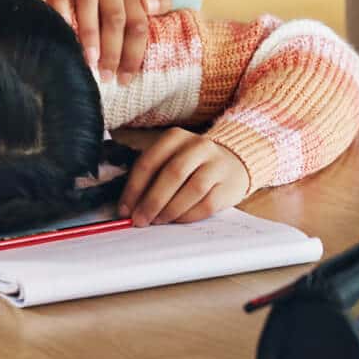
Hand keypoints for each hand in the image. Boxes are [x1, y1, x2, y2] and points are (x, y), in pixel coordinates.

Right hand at [42, 0, 172, 84]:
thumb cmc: (101, 2)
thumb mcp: (130, 2)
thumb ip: (156, 3)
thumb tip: (151, 6)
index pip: (137, 19)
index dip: (134, 51)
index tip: (125, 78)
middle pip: (114, 12)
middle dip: (112, 48)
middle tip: (106, 75)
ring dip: (89, 31)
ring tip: (89, 60)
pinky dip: (61, 9)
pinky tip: (63, 30)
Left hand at [117, 128, 249, 225]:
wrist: (233, 163)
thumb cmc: (192, 166)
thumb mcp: (170, 160)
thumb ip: (150, 179)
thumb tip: (129, 208)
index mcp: (176, 137)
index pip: (150, 161)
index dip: (134, 188)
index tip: (125, 209)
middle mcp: (199, 146)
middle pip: (172, 174)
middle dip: (152, 201)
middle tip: (140, 220)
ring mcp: (217, 165)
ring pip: (192, 189)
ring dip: (170, 210)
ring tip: (157, 221)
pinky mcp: (228, 185)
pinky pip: (207, 204)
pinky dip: (188, 215)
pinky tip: (177, 221)